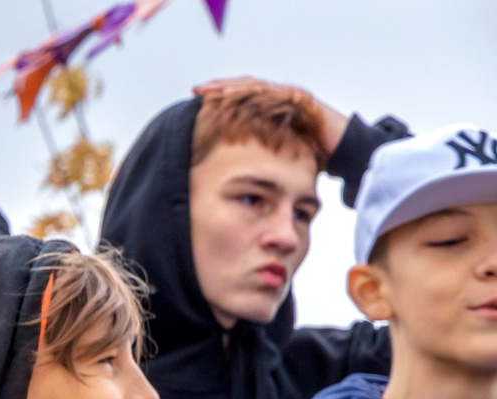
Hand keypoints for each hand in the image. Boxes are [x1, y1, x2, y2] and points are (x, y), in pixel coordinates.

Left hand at [192, 78, 347, 156]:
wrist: (345, 152)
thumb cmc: (310, 157)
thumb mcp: (275, 155)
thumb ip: (256, 154)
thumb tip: (227, 171)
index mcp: (271, 111)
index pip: (240, 99)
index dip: (218, 99)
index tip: (194, 101)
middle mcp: (280, 99)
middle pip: (244, 88)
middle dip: (220, 88)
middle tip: (197, 90)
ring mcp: (291, 96)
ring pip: (257, 86)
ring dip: (233, 87)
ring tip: (212, 89)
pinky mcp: (301, 99)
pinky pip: (275, 92)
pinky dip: (256, 93)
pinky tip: (239, 94)